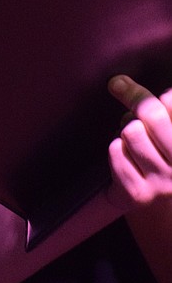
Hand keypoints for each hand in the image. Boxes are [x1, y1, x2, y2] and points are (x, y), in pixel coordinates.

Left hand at [107, 75, 171, 208]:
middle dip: (134, 98)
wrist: (146, 200)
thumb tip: (119, 83)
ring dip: (126, 130)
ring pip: (132, 131)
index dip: (166, 96)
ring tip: (133, 139)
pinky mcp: (138, 194)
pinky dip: (116, 148)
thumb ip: (162, 107)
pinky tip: (126, 158)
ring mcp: (163, 184)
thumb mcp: (167, 128)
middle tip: (121, 88)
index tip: (161, 94)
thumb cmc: (158, 150)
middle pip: (153, 115)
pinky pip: (116, 150)